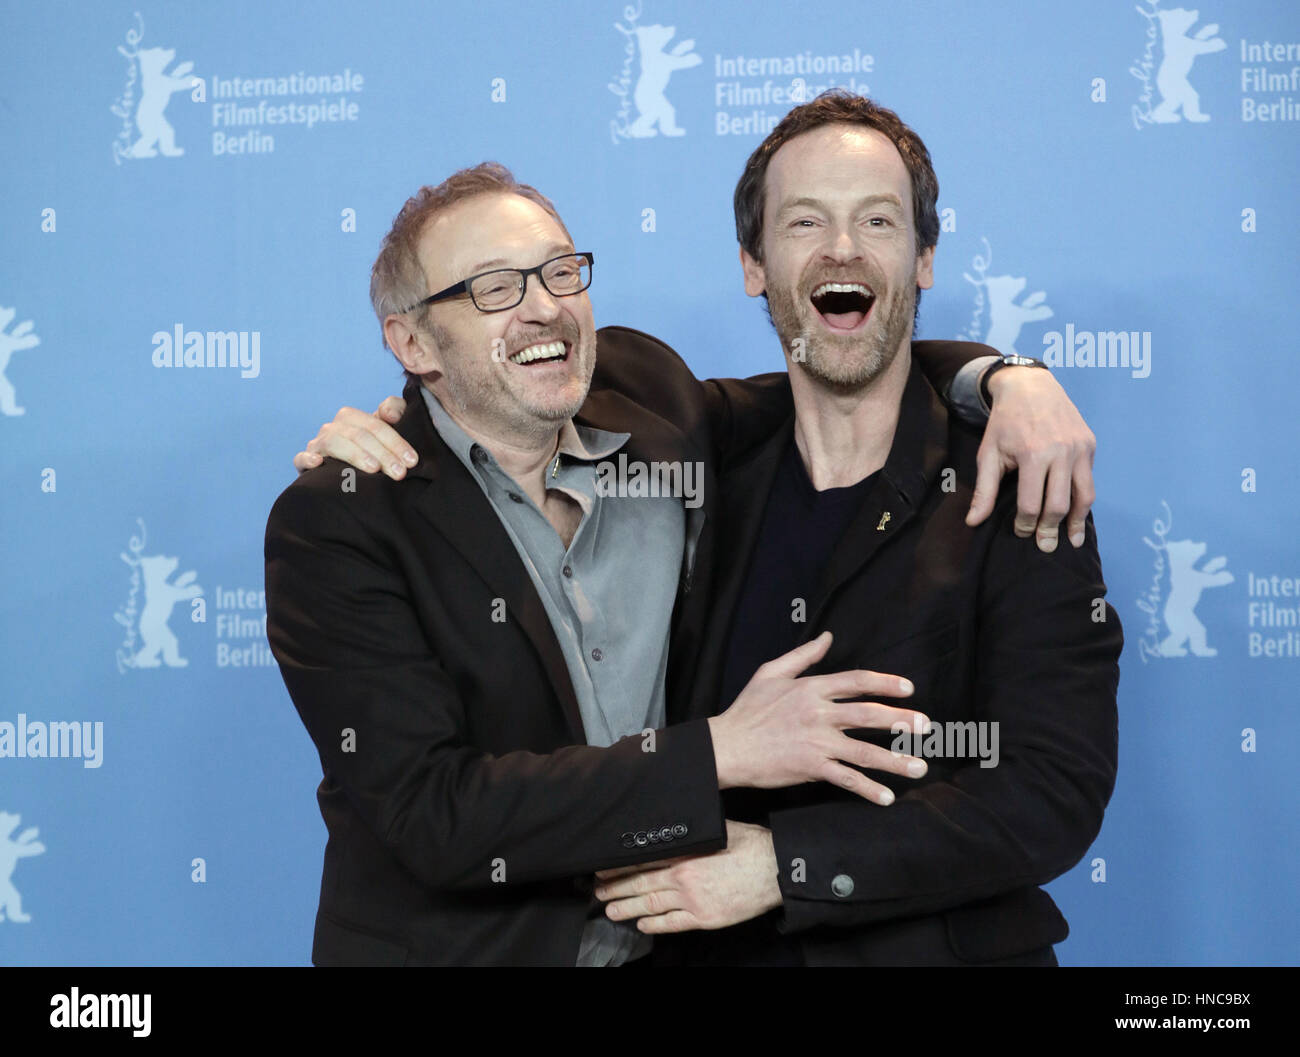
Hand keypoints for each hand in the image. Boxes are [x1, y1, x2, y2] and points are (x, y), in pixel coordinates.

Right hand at [293, 396, 413, 476]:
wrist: (350, 474)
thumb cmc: (373, 450)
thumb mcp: (388, 430)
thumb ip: (395, 410)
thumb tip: (390, 413)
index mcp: (351, 417)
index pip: (375, 425)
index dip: (395, 441)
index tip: (412, 461)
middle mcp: (333, 428)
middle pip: (358, 435)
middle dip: (382, 453)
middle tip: (399, 472)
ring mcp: (318, 444)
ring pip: (334, 442)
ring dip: (356, 455)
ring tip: (374, 470)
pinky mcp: (305, 463)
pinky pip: (300, 458)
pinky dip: (307, 458)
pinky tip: (319, 463)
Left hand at [594, 820, 780, 932]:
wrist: (774, 870)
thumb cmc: (750, 845)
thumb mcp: (718, 828)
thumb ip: (693, 830)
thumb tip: (674, 822)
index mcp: (685, 854)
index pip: (643, 860)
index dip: (620, 866)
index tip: (603, 868)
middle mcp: (683, 877)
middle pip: (641, 884)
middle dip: (616, 888)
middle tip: (598, 891)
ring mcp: (693, 900)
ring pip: (651, 905)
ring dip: (627, 908)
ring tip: (610, 910)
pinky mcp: (705, 918)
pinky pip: (673, 924)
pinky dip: (654, 925)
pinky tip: (641, 924)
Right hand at [707, 631, 929, 805]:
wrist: (728, 746)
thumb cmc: (747, 709)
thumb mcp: (770, 672)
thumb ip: (803, 656)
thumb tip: (828, 636)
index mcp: (811, 689)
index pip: (856, 681)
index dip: (885, 683)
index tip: (909, 689)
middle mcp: (819, 714)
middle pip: (868, 714)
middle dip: (901, 720)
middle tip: (926, 726)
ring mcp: (817, 742)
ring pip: (864, 751)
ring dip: (895, 760)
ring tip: (919, 766)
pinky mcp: (811, 767)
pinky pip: (847, 779)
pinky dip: (868, 789)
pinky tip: (887, 797)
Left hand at [966, 366, 1095, 552]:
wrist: (1031, 386)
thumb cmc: (1004, 423)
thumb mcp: (989, 454)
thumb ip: (984, 490)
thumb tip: (973, 522)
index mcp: (1033, 455)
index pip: (1031, 504)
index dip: (1024, 524)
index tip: (1019, 533)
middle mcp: (1061, 453)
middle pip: (1059, 505)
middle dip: (1050, 530)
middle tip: (1045, 548)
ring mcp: (1079, 448)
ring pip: (1083, 496)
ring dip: (1076, 522)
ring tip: (1071, 541)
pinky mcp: (1090, 445)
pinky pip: (1089, 481)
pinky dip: (1084, 501)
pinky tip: (1078, 516)